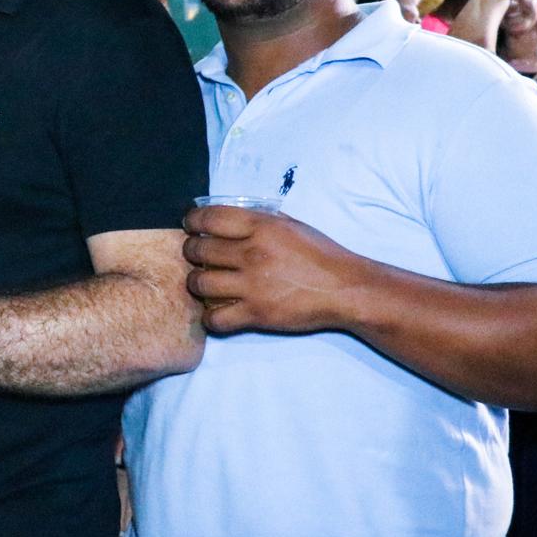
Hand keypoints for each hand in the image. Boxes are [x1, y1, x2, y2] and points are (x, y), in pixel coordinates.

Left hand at [181, 205, 365, 334]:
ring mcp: (252, 285)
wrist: (345, 289)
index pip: (208, 218)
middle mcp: (252, 253)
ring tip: (204, 283)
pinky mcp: (256, 314)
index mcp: (261, 227)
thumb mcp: (290, 226)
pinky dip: (211, 317)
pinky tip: (218, 311)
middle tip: (197, 256)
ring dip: (196, 284)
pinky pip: (214, 318)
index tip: (190, 226)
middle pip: (197, 250)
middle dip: (192, 252)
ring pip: (198, 284)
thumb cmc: (319, 255)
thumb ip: (259, 221)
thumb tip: (228, 219)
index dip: (192, 221)